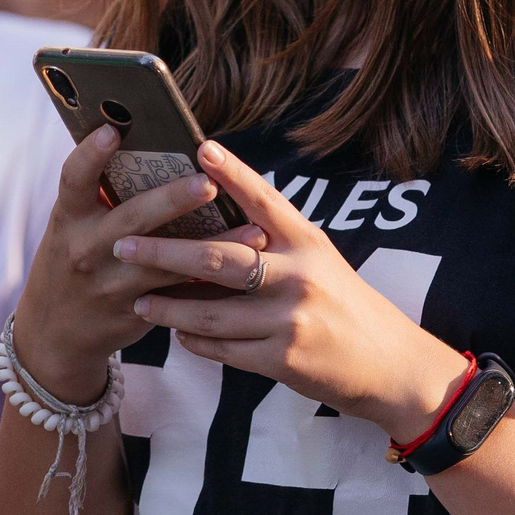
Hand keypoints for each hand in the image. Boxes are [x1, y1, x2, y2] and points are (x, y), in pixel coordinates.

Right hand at [13, 124, 268, 400]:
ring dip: (214, 246)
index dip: (91, 153)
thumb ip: (100, 196)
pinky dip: (213, 281)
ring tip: (253, 231)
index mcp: (68, 218)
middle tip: (208, 184)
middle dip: (172, 200)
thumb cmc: (71, 261)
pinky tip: (246, 270)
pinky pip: (179, 294)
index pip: (74, 178)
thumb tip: (150, 148)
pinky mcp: (135, 312)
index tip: (114, 129)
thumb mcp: (70, 227)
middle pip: (132, 220)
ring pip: (167, 264)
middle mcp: (86, 249)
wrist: (54, 332)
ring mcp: (111, 284)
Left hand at [117, 140, 467, 446]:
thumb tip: (217, 218)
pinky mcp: (283, 361)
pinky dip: (195, 340)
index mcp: (309, 243)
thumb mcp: (321, 263)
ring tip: (139, 301)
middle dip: (164, 252)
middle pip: (219, 258)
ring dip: (168, 308)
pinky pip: (223, 349)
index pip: (265, 200)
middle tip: (123, 245)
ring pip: (210, 312)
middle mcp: (300, 276)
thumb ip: (276, 243)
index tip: (199, 148)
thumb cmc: (347, 308)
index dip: (233, 173)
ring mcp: (290, 320)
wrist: (391, 367)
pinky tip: (179, 334)